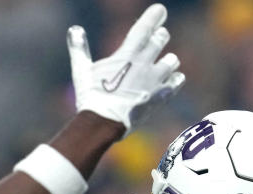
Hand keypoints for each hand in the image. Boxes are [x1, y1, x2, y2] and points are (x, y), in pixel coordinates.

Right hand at [68, 3, 184, 132]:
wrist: (104, 122)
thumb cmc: (91, 96)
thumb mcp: (82, 70)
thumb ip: (79, 48)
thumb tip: (75, 29)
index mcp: (126, 55)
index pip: (143, 29)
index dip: (153, 17)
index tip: (161, 9)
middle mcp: (144, 65)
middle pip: (159, 42)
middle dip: (161, 36)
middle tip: (162, 34)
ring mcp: (154, 82)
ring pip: (171, 62)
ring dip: (170, 59)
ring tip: (169, 59)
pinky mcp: (159, 98)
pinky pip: (175, 84)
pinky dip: (176, 79)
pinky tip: (176, 77)